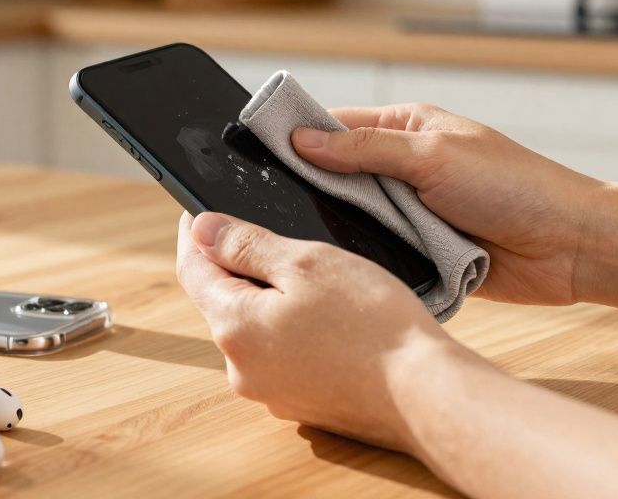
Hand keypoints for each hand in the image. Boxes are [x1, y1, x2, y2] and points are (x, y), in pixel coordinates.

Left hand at [175, 211, 460, 450]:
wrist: (425, 394)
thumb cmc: (373, 325)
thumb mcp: (307, 263)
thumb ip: (247, 244)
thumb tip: (201, 230)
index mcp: (234, 328)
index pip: (192, 270)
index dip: (193, 235)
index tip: (196, 212)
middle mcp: (241, 368)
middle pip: (221, 301)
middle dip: (234, 265)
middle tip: (263, 233)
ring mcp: (271, 392)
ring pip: (253, 328)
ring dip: (266, 298)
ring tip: (309, 275)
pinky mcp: (301, 404)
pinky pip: (281, 355)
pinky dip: (292, 330)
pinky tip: (328, 317)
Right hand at [291, 104, 602, 305]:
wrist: (570, 247)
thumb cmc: (515, 187)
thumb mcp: (432, 157)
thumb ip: (364, 150)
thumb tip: (302, 139)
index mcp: (408, 129)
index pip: (336, 125)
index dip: (298, 135)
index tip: (257, 149)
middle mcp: (406, 168)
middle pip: (338, 175)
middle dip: (316, 189)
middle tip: (274, 203)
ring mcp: (413, 212)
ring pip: (356, 219)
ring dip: (346, 228)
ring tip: (311, 237)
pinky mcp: (422, 253)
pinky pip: (379, 254)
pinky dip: (369, 259)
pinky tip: (348, 267)